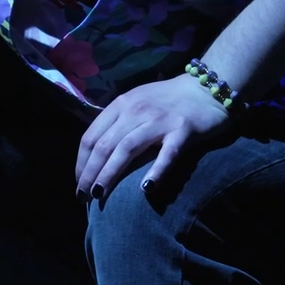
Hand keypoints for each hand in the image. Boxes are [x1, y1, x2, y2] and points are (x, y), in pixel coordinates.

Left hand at [75, 72, 234, 198]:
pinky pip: (167, 153)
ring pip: (126, 149)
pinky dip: (155, 171)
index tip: (79, 183)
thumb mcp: (136, 103)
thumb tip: (95, 155)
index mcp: (121, 105)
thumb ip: (117, 124)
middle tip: (84, 197)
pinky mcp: (184, 130)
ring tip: (100, 195)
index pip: (91, 137)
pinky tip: (145, 189)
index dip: (81, 163)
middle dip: (90, 174)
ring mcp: (159, 120)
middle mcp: (136, 111)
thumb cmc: (168, 101)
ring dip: (109, 175)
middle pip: (104, 146)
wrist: (206, 87)